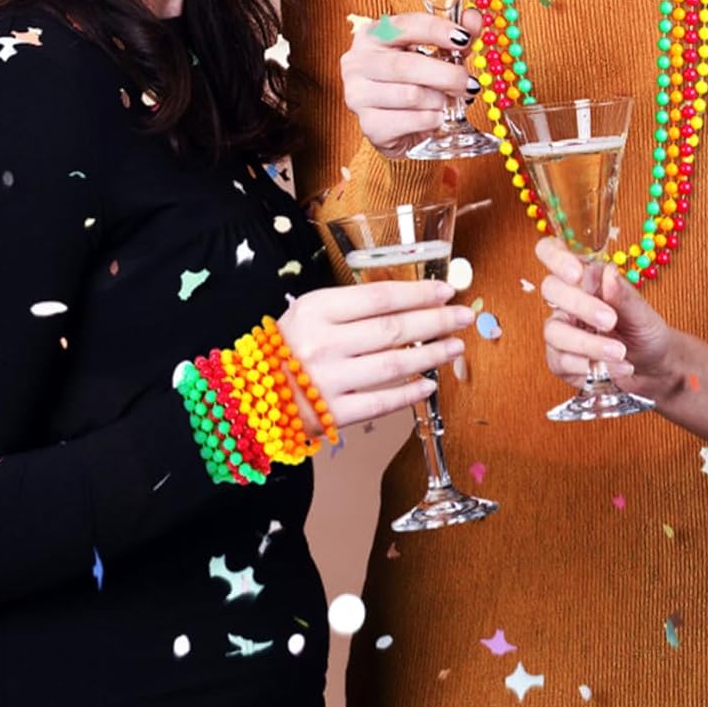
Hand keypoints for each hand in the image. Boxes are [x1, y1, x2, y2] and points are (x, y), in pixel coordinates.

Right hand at [277, 280, 474, 429]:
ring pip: (393, 364)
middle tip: (464, 317)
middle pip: (393, 329)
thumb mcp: (310, 313)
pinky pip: (380, 402)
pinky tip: (430, 384)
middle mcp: (322, 343)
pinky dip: (409, 394)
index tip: (447, 291)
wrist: (243, 396)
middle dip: (436, 321)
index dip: (419, 293)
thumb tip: (411, 302)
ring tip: (455, 346)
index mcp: (316, 309)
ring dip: (431, 354)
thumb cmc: (285, 348)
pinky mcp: (331, 415)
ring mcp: (327, 381)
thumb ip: (352, 308)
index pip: (380, 297)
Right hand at [340, 7, 483, 158]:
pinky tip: (435, 117)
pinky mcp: (368, 125)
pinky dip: (430, 120)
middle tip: (469, 83)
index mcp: (373, 36)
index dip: (437, 30)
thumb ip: (456, 36)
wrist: (397, 125)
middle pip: (406, 65)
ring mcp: (358, 95)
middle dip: (446, 75)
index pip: (406, 26)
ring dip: (439, 100)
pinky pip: (409, 121)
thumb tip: (473, 18)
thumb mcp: (437, 53)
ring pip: (410, 95)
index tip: (464, 39)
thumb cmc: (415, 82)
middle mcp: (358, 62)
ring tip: (447, 101)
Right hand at [537, 235, 677, 397]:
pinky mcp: (560, 360)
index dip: (556, 257)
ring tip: (620, 352)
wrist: (654, 366)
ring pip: (554, 330)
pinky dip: (587, 367)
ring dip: (588, 344)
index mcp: (585, 278)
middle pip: (550, 289)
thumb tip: (608, 272)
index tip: (576, 273)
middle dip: (580, 305)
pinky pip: (559, 361)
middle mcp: (567, 301)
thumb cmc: (645, 330)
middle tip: (610, 320)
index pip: (552, 252)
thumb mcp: (642, 312)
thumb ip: (623, 295)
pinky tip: (611, 368)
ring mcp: (561, 329)